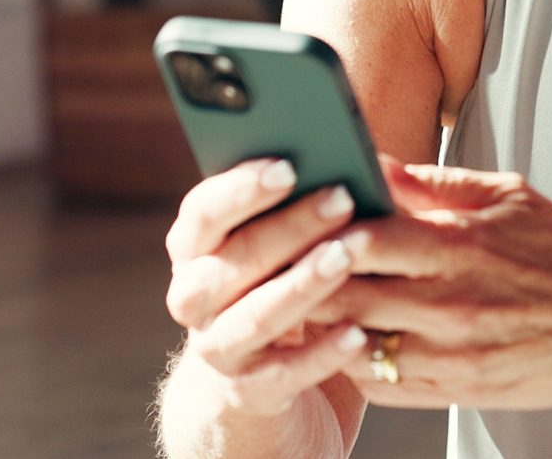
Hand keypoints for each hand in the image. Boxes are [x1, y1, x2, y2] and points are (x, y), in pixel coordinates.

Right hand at [163, 157, 375, 414]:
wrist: (254, 381)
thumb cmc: (277, 284)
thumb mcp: (274, 245)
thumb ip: (293, 204)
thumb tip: (344, 161)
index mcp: (193, 248)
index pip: (204, 211)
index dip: (242, 188)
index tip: (289, 165)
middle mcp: (193, 296)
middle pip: (237, 257)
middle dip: (292, 226)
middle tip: (342, 198)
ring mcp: (217, 346)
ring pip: (257, 314)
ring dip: (303, 283)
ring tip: (347, 256)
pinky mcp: (249, 391)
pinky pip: (286, 372)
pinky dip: (322, 353)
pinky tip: (358, 333)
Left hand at [319, 156, 551, 410]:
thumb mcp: (506, 196)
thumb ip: (431, 183)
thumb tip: (370, 160)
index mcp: (459, 247)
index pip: (361, 236)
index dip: (320, 227)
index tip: (299, 216)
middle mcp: (449, 306)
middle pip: (343, 294)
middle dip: (305, 276)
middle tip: (283, 260)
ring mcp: (450, 356)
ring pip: (351, 344)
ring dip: (322, 324)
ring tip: (304, 301)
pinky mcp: (455, 393)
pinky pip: (379, 386)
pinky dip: (353, 362)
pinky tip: (347, 339)